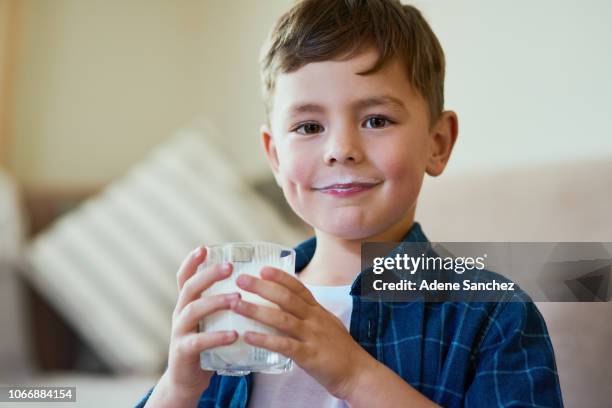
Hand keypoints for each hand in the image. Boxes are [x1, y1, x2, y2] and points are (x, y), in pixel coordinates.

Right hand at [161, 247, 240, 401]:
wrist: (188, 379)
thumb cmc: (207, 344)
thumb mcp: (211, 320)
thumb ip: (224, 304)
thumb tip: (256, 284)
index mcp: (188, 303)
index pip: (184, 277)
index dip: (192, 262)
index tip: (204, 248)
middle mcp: (180, 313)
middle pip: (189, 288)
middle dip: (208, 275)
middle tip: (229, 267)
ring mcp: (180, 332)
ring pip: (193, 310)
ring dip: (215, 302)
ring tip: (237, 298)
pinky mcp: (183, 352)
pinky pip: (198, 341)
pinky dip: (216, 337)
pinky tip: (233, 335)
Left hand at [231, 266, 371, 399]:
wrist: (358, 373)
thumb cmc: (340, 350)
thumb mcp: (327, 324)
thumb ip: (309, 314)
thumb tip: (287, 306)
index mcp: (318, 310)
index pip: (298, 287)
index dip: (280, 277)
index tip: (263, 269)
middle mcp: (314, 319)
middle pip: (286, 297)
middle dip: (262, 287)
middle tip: (241, 279)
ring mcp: (312, 336)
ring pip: (282, 318)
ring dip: (257, 310)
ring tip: (236, 304)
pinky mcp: (309, 355)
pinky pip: (283, 345)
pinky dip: (265, 339)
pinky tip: (248, 336)